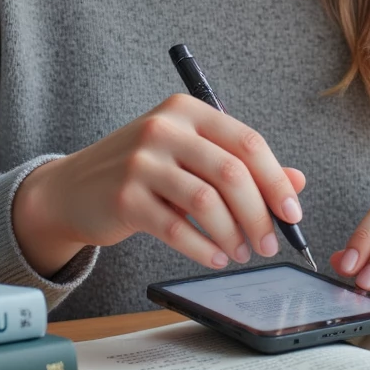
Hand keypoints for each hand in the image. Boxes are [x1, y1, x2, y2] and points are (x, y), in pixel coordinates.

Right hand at [12, 94, 306, 279]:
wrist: (72, 189)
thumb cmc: (141, 171)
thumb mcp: (191, 157)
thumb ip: (242, 165)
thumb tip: (296, 183)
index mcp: (188, 110)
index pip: (247, 142)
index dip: (276, 181)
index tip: (292, 215)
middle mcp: (164, 128)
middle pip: (231, 173)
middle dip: (259, 215)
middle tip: (270, 244)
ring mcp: (141, 162)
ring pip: (207, 202)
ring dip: (233, 235)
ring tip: (241, 253)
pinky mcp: (124, 198)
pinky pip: (177, 229)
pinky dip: (204, 249)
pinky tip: (216, 258)